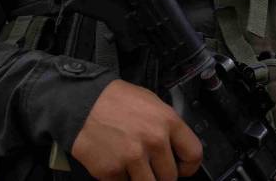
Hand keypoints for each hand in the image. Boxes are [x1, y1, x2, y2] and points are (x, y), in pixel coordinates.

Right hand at [71, 79, 202, 179]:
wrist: (82, 104)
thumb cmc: (116, 101)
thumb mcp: (152, 103)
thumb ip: (168, 127)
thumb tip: (178, 148)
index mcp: (168, 121)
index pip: (194, 155)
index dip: (188, 166)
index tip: (181, 168)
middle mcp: (154, 140)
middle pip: (170, 177)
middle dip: (161, 175)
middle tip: (151, 166)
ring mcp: (132, 157)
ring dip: (142, 179)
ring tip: (134, 166)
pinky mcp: (111, 171)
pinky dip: (121, 179)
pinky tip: (116, 162)